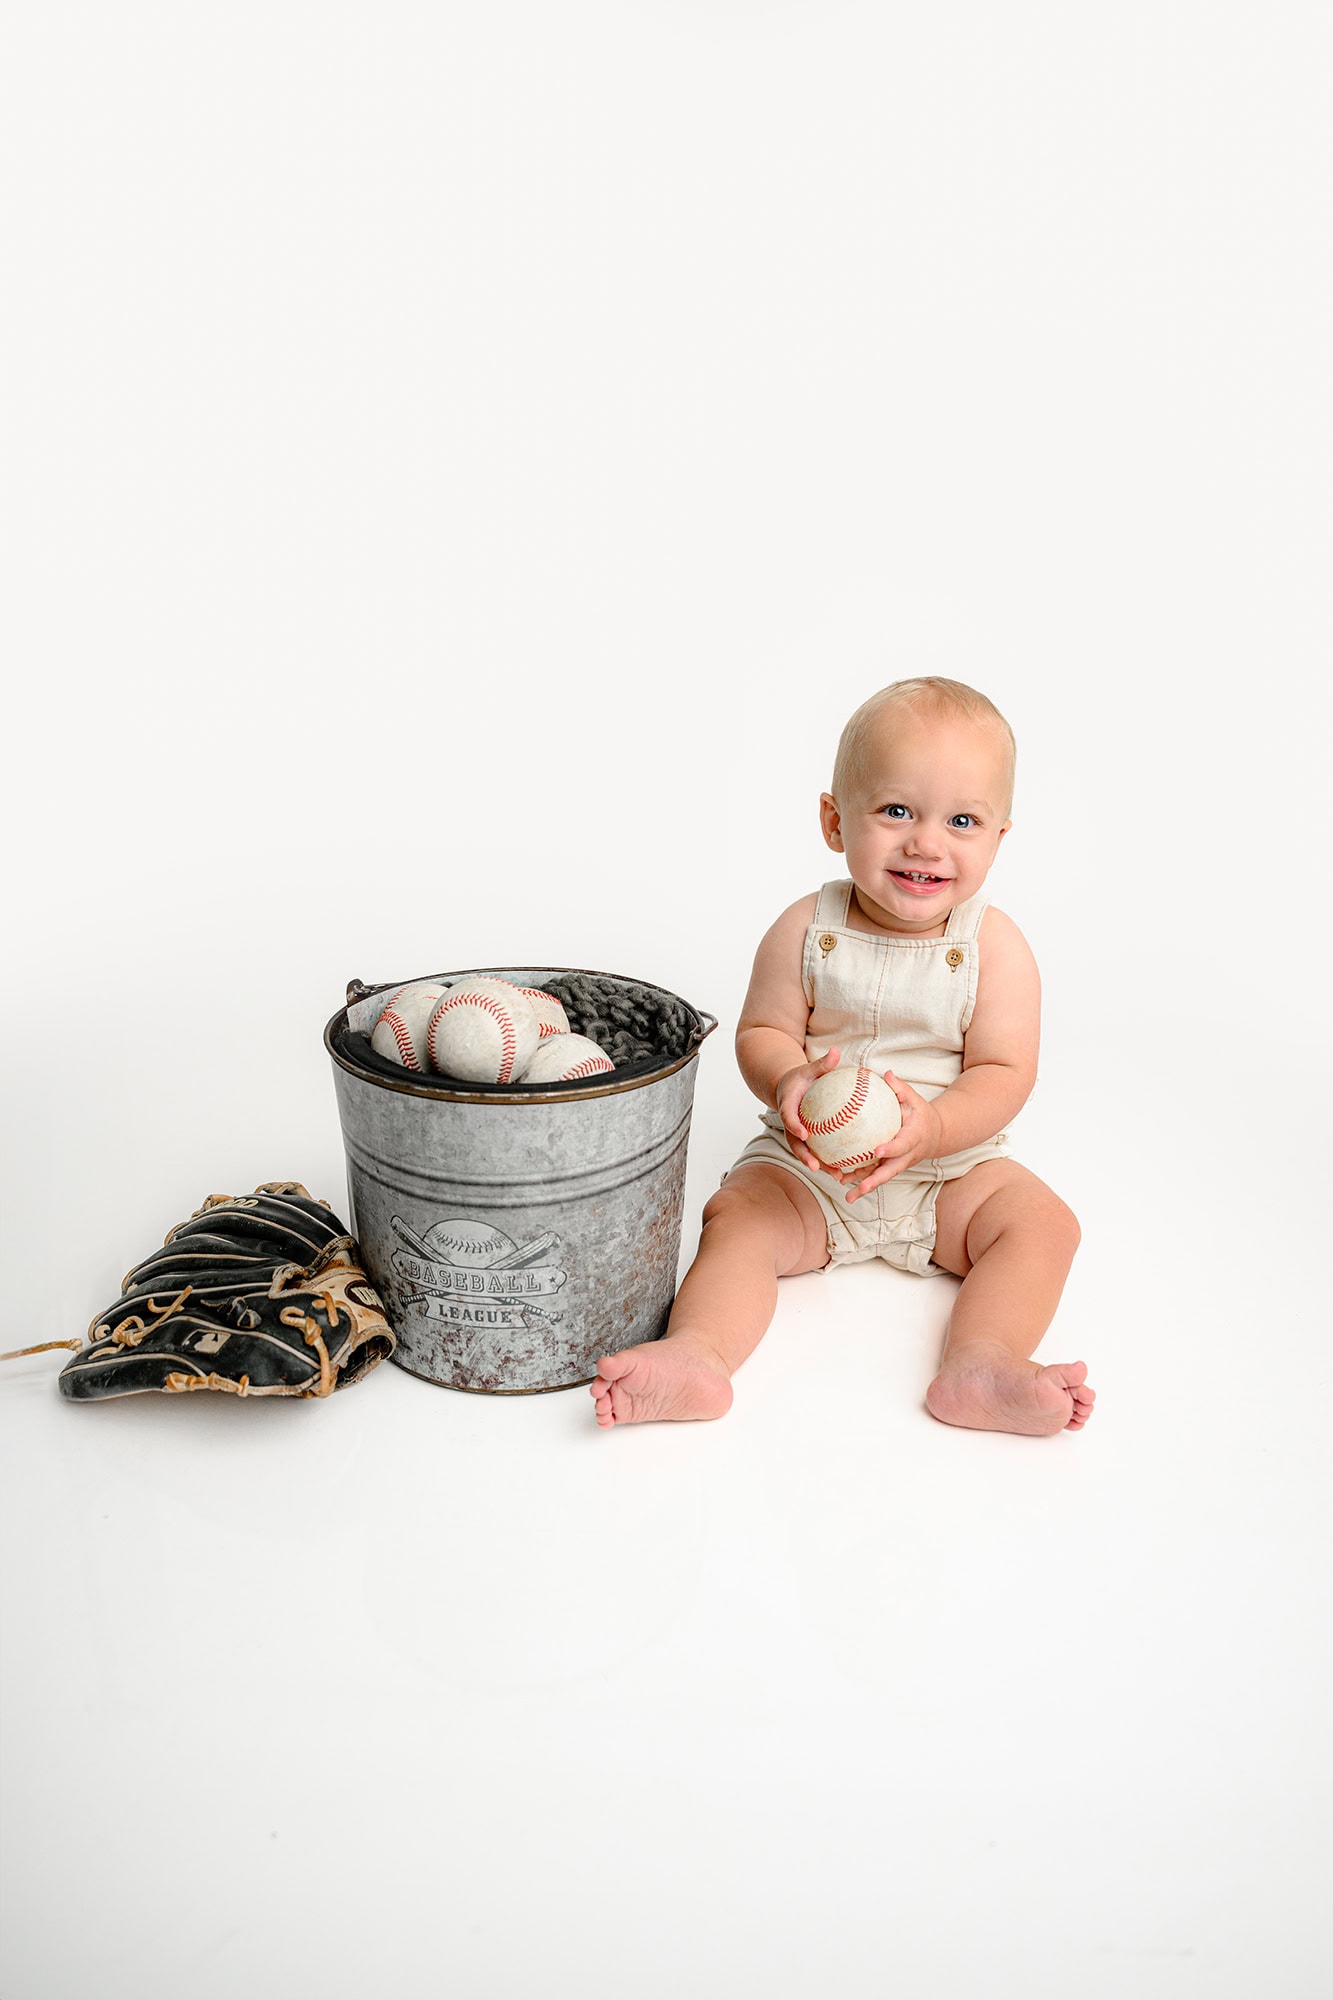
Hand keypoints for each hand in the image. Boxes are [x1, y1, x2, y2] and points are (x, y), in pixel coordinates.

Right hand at [774, 1046, 845, 1176]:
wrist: (788, 1089)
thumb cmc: (802, 1077)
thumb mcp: (809, 1068)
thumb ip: (822, 1064)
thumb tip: (836, 1051)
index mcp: (788, 1107)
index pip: (788, 1118)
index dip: (794, 1127)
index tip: (805, 1134)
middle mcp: (791, 1124)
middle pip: (795, 1144)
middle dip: (805, 1157)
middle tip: (816, 1167)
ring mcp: (797, 1134)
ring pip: (806, 1153)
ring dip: (820, 1166)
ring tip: (838, 1176)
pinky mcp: (806, 1140)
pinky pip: (817, 1152)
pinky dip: (829, 1161)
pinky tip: (848, 1169)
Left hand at [840, 1070, 945, 1200]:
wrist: (936, 1135)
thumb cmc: (921, 1113)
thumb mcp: (915, 1099)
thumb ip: (900, 1089)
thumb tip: (885, 1074)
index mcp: (913, 1138)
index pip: (901, 1145)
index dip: (890, 1149)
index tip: (876, 1151)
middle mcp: (906, 1156)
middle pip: (890, 1171)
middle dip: (875, 1181)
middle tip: (860, 1188)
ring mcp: (898, 1164)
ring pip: (881, 1177)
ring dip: (864, 1187)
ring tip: (847, 1196)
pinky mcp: (891, 1167)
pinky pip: (875, 1174)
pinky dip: (860, 1180)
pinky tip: (841, 1181)